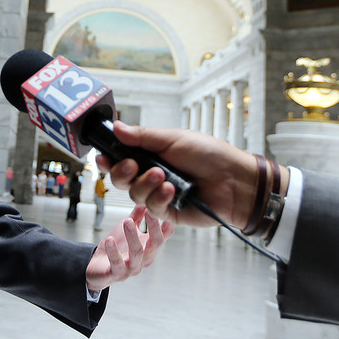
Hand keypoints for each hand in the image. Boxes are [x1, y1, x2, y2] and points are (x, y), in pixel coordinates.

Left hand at [85, 204, 171, 290]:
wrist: (98, 268)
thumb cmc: (116, 248)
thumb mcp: (127, 230)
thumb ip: (137, 216)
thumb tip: (144, 199)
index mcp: (149, 248)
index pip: (163, 236)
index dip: (167, 224)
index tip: (163, 208)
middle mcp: (144, 259)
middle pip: (155, 244)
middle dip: (153, 227)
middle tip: (149, 211)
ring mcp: (132, 268)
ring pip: (137, 253)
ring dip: (133, 236)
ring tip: (127, 221)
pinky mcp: (118, 274)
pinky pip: (117, 263)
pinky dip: (113, 252)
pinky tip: (109, 240)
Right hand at [97, 122, 257, 228]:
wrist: (235, 181)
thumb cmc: (209, 155)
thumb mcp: (173, 139)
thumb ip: (142, 136)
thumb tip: (116, 126)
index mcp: (151, 155)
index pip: (120, 158)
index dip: (108, 159)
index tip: (103, 156)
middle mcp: (151, 175)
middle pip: (120, 179)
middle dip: (122, 173)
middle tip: (133, 166)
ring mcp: (159, 195)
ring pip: (134, 194)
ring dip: (145, 184)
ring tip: (164, 177)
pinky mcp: (169, 213)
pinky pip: (152, 208)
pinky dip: (159, 198)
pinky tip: (172, 191)